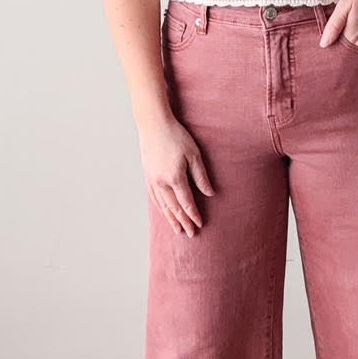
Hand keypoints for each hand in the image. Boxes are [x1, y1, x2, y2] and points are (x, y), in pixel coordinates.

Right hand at [139, 113, 214, 234]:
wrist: (153, 124)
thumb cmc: (176, 136)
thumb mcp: (194, 154)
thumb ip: (201, 176)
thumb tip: (210, 193)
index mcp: (175, 178)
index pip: (186, 202)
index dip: (194, 214)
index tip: (200, 224)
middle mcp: (161, 182)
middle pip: (174, 208)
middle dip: (183, 222)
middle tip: (191, 234)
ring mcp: (152, 180)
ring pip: (163, 205)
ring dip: (171, 218)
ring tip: (177, 230)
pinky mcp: (147, 175)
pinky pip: (154, 197)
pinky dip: (160, 208)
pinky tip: (164, 212)